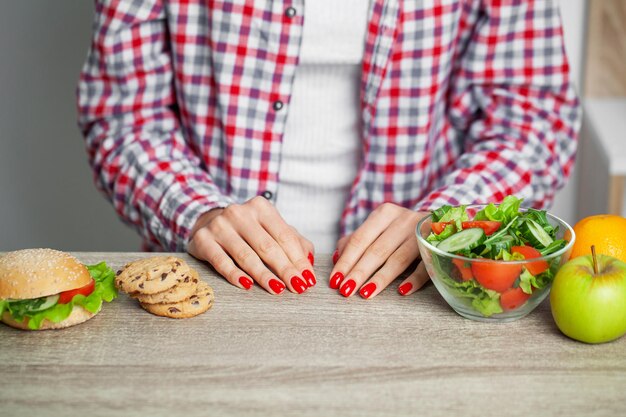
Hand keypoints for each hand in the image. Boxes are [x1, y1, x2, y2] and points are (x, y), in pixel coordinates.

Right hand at [188, 196, 315, 294]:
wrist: (207, 221)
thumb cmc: (248, 229)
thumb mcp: (272, 228)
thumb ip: (294, 242)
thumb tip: (309, 262)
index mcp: (261, 207)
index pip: (284, 236)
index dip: (298, 259)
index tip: (308, 279)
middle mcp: (239, 213)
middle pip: (267, 246)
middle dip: (285, 269)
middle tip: (298, 287)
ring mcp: (220, 226)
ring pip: (246, 256)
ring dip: (264, 276)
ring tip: (277, 289)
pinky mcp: (203, 240)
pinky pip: (221, 262)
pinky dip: (235, 275)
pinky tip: (247, 286)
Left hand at [329, 203, 429, 298]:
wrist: (442, 222)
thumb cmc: (400, 230)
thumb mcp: (378, 227)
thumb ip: (356, 240)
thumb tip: (336, 258)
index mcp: (384, 214)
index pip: (359, 239)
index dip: (345, 261)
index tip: (334, 280)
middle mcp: (403, 220)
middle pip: (376, 250)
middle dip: (359, 272)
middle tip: (345, 291)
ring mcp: (421, 234)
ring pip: (398, 259)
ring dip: (380, 278)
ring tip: (366, 294)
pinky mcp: (437, 247)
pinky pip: (424, 266)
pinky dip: (413, 279)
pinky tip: (402, 291)